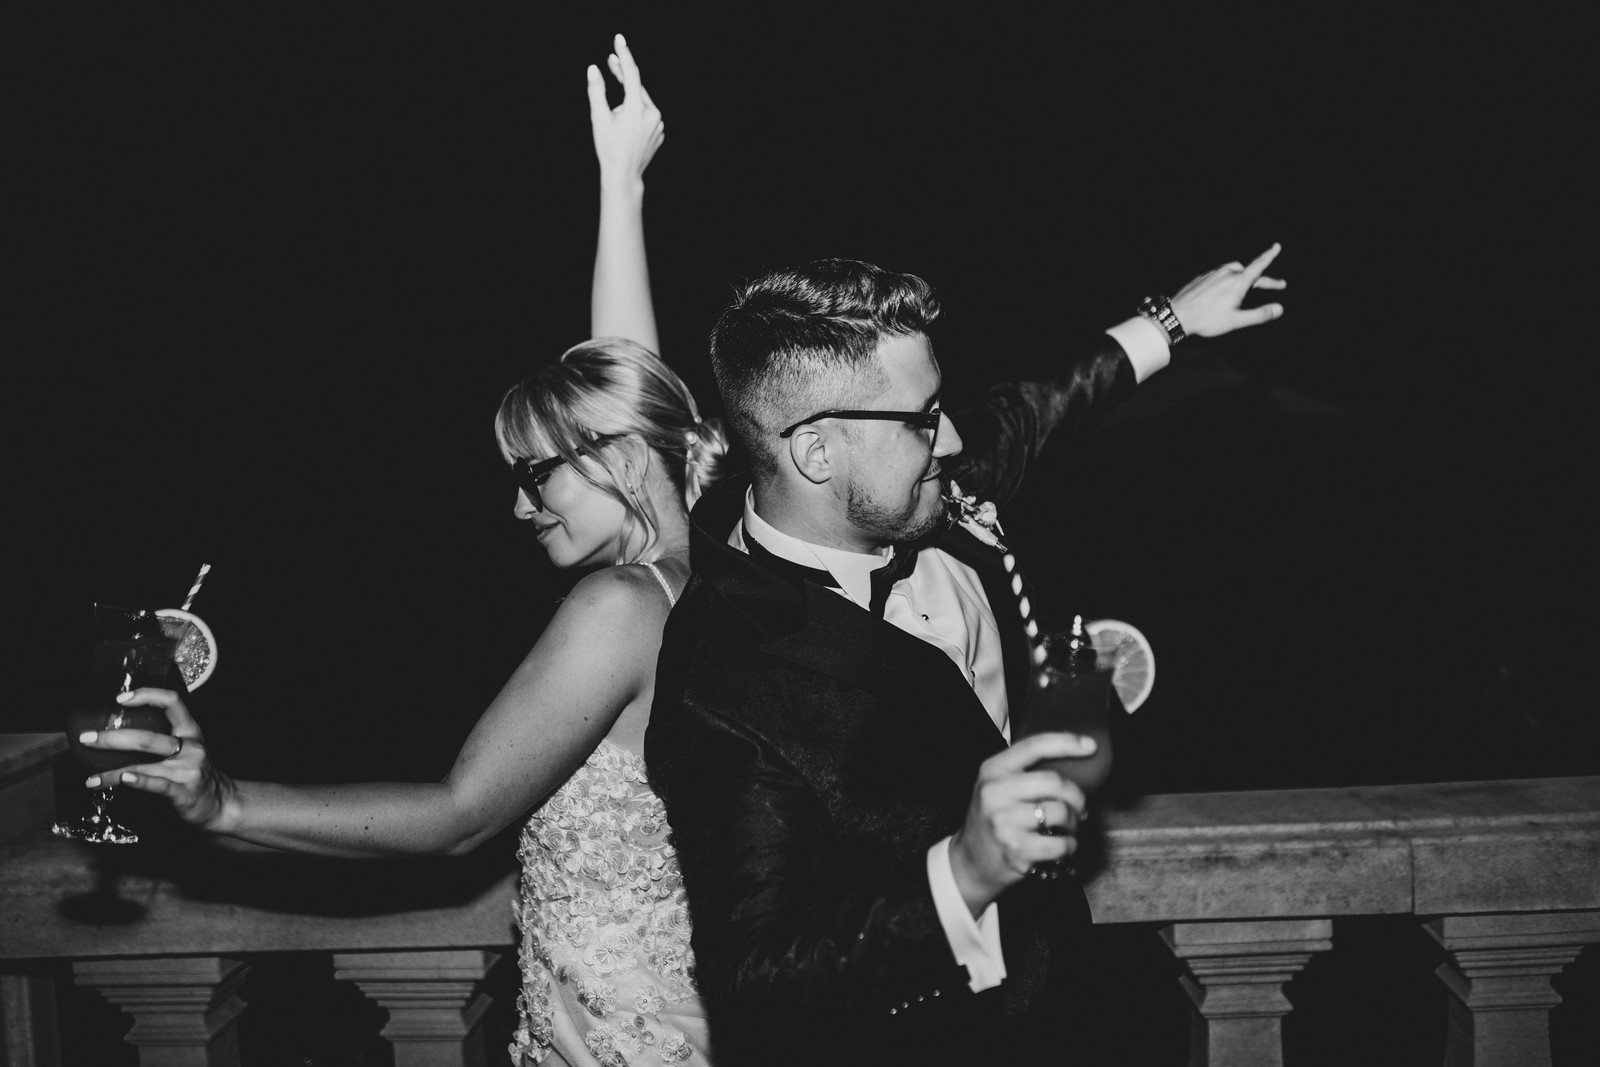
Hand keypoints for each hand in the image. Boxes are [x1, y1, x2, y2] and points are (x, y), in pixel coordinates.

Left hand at [79, 688, 235, 831]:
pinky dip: (137, 781)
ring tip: (91, 777)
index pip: (172, 702)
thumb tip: (117, 734)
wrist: (220, 803)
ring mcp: (188, 770)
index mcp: (191, 732)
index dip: (147, 695)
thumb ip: (162, 740)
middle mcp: (191, 748)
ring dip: (113, 771)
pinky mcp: (185, 792)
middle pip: (148, 738)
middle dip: (113, 738)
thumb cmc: (195, 774)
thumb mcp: (187, 750)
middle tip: (87, 739)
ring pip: (145, 765)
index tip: (120, 698)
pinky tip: (122, 780)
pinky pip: (157, 785)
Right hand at [587, 33, 664, 189]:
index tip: (619, 40)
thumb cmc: (609, 148)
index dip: (624, 55)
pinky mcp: (659, 133)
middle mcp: (652, 114)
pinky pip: (647, 115)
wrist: (624, 175)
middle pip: (637, 86)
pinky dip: (636, 112)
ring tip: (614, 110)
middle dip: (623, 73)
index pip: (631, 73)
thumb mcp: (599, 119)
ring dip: (629, 97)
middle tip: (610, 60)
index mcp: (637, 108)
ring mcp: (658, 124)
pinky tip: (626, 123)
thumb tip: (593, 69)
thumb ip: (596, 91)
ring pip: (642, 101)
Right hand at [948, 732, 1093, 913]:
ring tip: (1068, 828)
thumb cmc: (992, 819)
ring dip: (1074, 823)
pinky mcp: (1016, 850)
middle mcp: (995, 792)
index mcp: (993, 769)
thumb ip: (1025, 772)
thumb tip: (1074, 763)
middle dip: (1077, 796)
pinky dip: (1070, 846)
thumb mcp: (997, 786)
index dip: (1067, 742)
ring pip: (1061, 813)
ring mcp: (1004, 822)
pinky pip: (1061, 844)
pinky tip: (1063, 846)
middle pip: (1054, 782)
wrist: (970, 861)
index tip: (1090, 746)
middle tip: (1079, 807)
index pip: (1034, 746)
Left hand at [1169, 242, 1286, 338]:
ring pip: (1234, 271)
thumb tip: (1279, 309)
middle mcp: (1226, 273)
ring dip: (1245, 277)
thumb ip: (1259, 315)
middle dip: (1263, 279)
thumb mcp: (1237, 320)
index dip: (1269, 256)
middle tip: (1275, 285)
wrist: (1178, 315)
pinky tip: (1225, 289)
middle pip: (1249, 272)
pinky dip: (1228, 280)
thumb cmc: (1207, 319)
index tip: (1276, 247)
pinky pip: (1219, 275)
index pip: (1258, 266)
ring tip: (1249, 285)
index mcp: (1238, 282)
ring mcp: (1212, 274)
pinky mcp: (1202, 278)